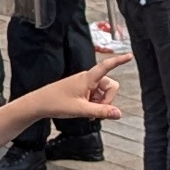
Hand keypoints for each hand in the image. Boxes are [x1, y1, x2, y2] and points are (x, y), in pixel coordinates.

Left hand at [13, 53, 129, 123]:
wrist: (39, 104)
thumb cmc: (57, 103)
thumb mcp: (82, 110)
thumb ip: (101, 111)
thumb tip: (119, 113)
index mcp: (88, 78)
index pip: (107, 66)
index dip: (119, 61)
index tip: (130, 56)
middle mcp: (88, 78)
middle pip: (110, 85)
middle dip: (107, 99)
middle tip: (96, 112)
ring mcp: (84, 84)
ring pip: (103, 93)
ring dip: (100, 104)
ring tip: (87, 112)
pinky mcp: (81, 90)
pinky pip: (95, 96)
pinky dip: (94, 104)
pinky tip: (85, 111)